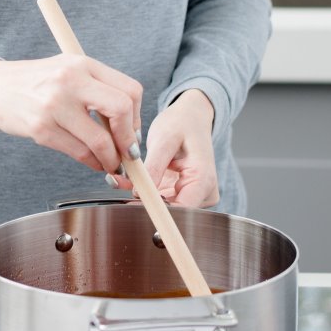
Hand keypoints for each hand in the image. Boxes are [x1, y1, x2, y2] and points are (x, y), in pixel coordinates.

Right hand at [0, 55, 141, 174]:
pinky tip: (92, 162)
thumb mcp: (68, 70)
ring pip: (100, 141)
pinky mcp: (41, 129)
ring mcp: (54, 105)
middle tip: (128, 152)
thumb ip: (98, 90)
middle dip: (129, 139)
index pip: (130, 90)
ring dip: (111, 159)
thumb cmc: (35, 82)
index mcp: (82, 64)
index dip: (137, 117)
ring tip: (110, 163)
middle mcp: (70, 81)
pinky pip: (79, 153)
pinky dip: (92, 163)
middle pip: (121, 110)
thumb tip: (130, 128)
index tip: (133, 131)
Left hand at [138, 89, 217, 206]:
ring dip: (147, 198)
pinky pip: (165, 202)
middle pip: (173, 212)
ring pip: (166, 209)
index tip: (133, 200)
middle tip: (126, 184)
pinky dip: (150, 194)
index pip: (181, 210)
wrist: (191, 118)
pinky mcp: (185, 195)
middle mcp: (204, 193)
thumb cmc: (182, 124)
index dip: (156, 209)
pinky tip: (139, 181)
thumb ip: (153, 167)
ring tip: (132, 178)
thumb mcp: (164, 139)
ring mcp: (196, 196)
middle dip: (147, 202)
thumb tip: (140, 193)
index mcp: (203, 179)